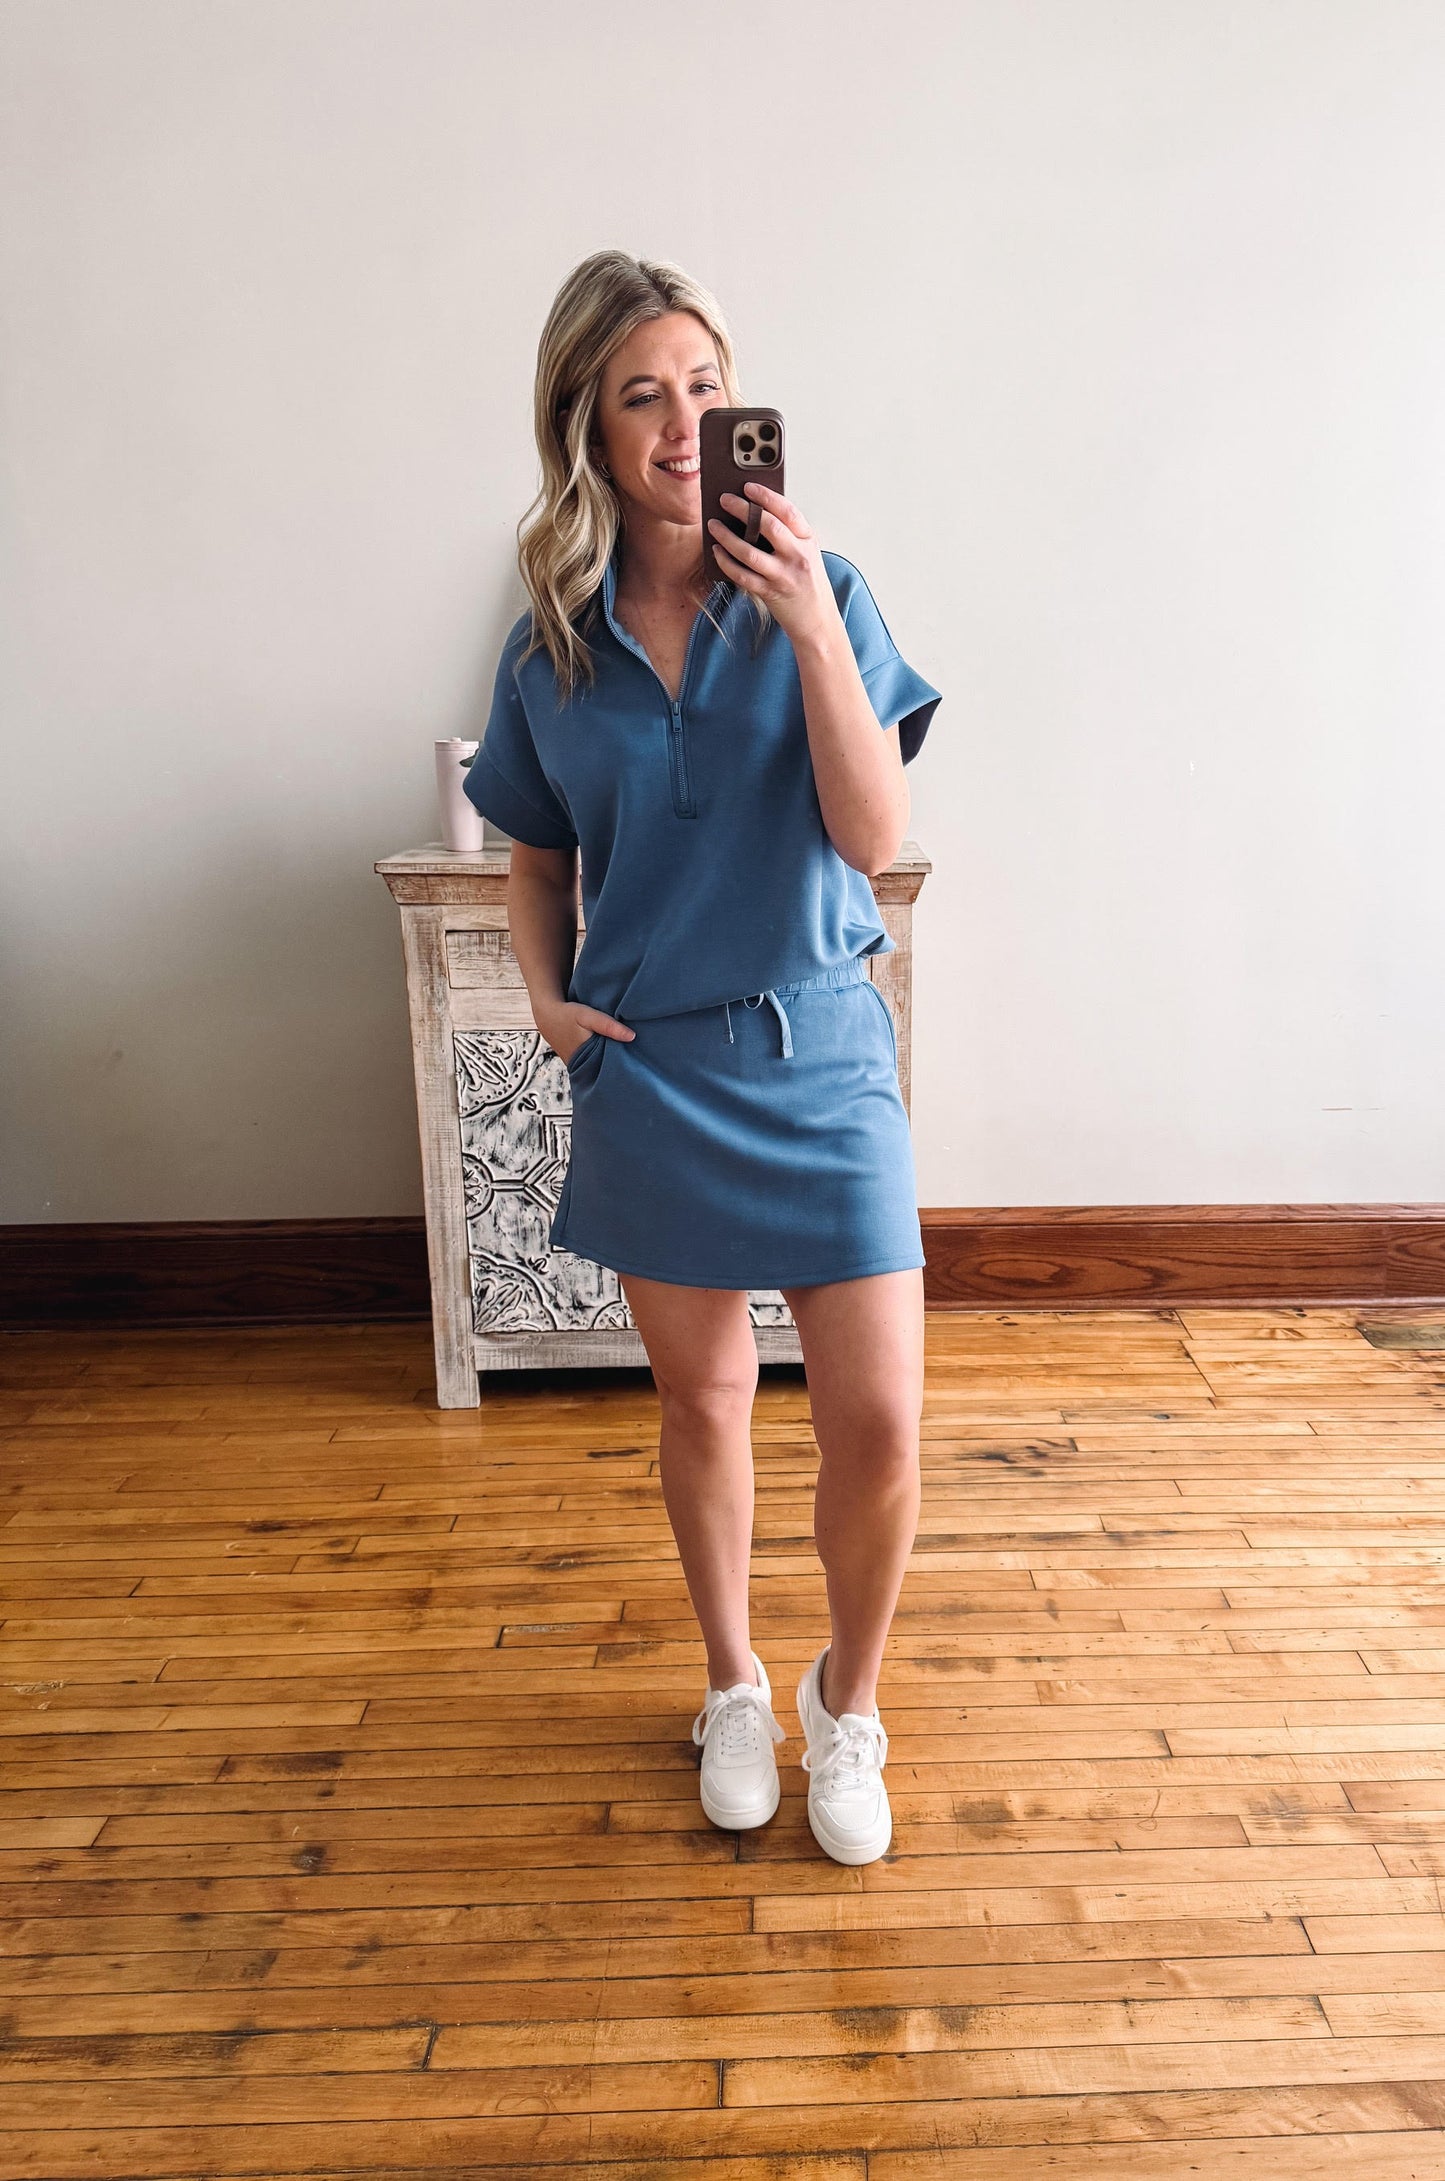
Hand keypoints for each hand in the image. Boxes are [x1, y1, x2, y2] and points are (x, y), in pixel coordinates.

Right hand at [539, 1004, 634, 1064]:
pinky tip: (609, 1056)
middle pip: (605, 1071)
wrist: (547, 1016)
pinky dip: (599, 1061)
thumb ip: (608, 1026)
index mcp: (587, 1057)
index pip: (610, 1069)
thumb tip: (632, 1037)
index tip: (638, 1067)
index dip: (624, 1067)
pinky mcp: (575, 1063)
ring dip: (608, 1064)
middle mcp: (581, 1066)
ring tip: (626, 1061)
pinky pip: (591, 1065)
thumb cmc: (568, 1014)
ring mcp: (577, 1067)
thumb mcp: (588, 1016)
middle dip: (618, 1068)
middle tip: (636, 1065)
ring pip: (597, 1069)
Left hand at [707, 483, 843, 649]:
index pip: (787, 511)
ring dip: (727, 536)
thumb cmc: (808, 583)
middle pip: (767, 526)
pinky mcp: (770, 593)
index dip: (766, 496)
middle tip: (724, 499)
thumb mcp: (806, 552)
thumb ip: (787, 535)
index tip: (748, 486)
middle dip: (743, 509)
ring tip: (713, 525)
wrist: (817, 620)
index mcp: (807, 540)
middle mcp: (797, 556)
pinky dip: (726, 561)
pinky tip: (716, 551)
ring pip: (749, 552)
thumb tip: (752, 513)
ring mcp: (783, 576)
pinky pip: (742, 575)